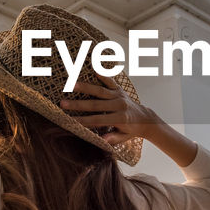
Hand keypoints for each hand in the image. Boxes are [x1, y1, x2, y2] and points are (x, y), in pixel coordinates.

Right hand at [62, 80, 198, 167]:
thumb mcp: (124, 138)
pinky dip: (103, 75)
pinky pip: (110, 81)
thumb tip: (102, 140)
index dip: (83, 121)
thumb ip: (113, 138)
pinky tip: (94, 69)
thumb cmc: (131, 131)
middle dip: (78, 104)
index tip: (70, 120)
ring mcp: (120, 96)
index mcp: (120, 119)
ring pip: (100, 91)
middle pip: (96, 104)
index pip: (98, 120)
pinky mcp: (120, 90)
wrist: (146, 119)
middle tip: (63, 103)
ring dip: (85, 87)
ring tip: (72, 84)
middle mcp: (120, 105)